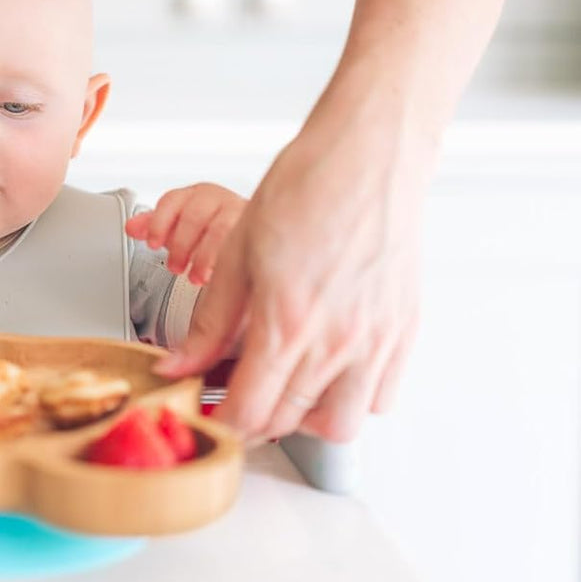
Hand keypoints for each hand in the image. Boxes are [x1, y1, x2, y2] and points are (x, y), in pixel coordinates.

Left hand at [125, 182, 246, 284]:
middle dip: (180, 245)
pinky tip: (217, 274)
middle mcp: (216, 199)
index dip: (159, 222)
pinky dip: (224, 260)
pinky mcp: (255, 230)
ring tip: (196, 277)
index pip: (172, 201)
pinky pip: (240, 244)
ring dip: (203, 257)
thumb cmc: (207, 227)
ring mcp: (237, 212)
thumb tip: (130, 227)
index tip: (152, 244)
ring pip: (218, 230)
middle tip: (174, 267)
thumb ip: (153, 225)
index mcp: (193, 194)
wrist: (246, 233)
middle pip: (193, 216)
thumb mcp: (177, 224)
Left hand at [153, 128, 423, 444]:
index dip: (220, 422)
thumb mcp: (237, 254)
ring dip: (307, 420)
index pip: (250, 409)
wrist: (364, 157)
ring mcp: (377, 340)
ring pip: (342, 423)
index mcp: (289, 323)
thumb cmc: (305, 191)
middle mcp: (339, 341)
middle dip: (255, 421)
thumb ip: (209, 321)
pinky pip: (381, 396)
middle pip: (290, 422)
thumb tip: (178, 361)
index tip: (207, 414)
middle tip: (235, 400)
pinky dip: (352, 399)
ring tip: (283, 391)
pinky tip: (328, 372)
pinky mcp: (404, 330)